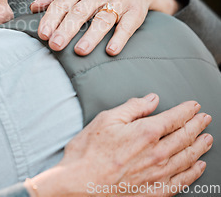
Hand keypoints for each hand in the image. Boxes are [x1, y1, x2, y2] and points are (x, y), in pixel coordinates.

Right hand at [27, 94, 210, 196]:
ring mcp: (158, 174)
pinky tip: (198, 167)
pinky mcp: (154, 191)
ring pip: (188, 158)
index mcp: (146, 132)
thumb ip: (132, 108)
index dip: (187, 110)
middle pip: (185, 137)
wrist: (80, 183)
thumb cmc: (88, 151)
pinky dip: (193, 173)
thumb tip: (152, 99)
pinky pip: (181, 182)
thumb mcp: (106, 119)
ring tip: (208, 139)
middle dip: (197, 126)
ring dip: (200, 146)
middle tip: (205, 119)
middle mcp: (157, 154)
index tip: (194, 106)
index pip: (175, 118)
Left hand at [30, 0, 179, 55]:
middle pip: (81, 11)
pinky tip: (110, 50)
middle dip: (67, 28)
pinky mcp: (135, 12)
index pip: (63, 1)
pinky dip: (120, 38)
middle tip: (55, 45)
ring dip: (92, 35)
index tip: (43, 34)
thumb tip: (33, 7)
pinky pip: (127, 25)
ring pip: (103, 19)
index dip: (52, 18)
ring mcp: (118, 1)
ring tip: (80, 51)